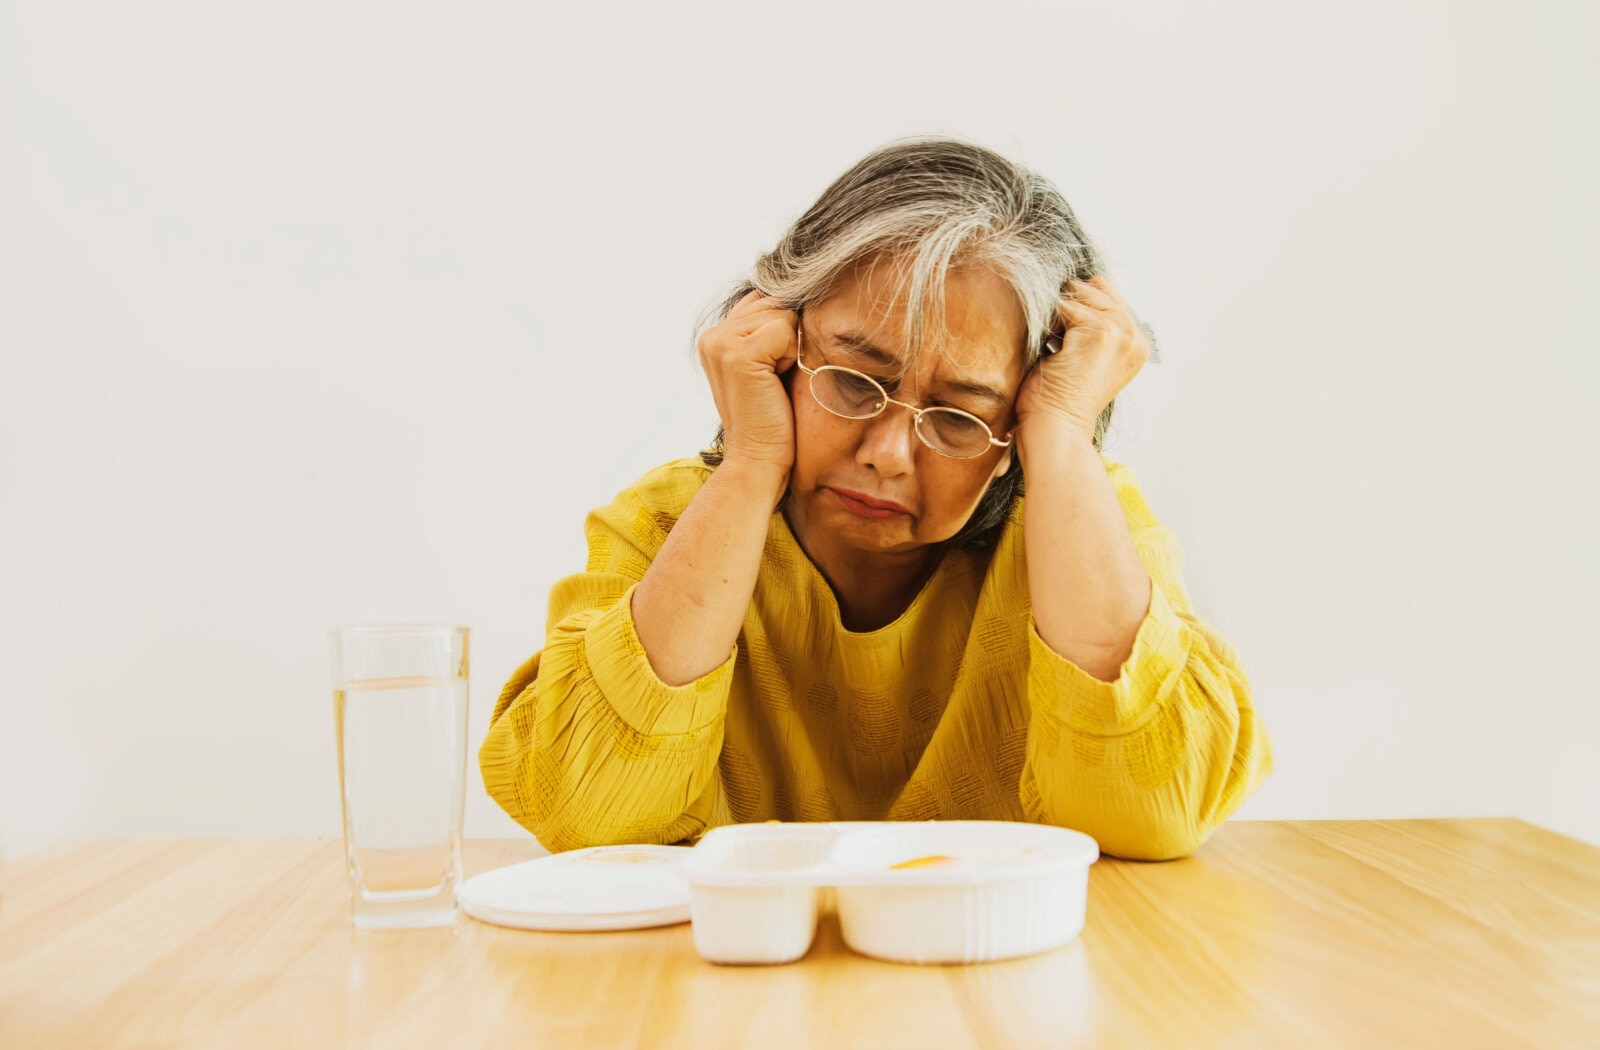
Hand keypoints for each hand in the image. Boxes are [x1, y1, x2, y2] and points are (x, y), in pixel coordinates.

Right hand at [696, 290, 799, 478]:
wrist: (759, 460)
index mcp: (715, 336)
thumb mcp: (766, 366)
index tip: (771, 372)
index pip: (764, 301)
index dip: (781, 332)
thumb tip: (796, 292)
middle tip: (772, 380)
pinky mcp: (737, 354)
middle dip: (786, 338)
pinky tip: (774, 384)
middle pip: (775, 303)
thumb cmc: (772, 418)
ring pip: (782, 314)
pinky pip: (785, 330)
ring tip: (772, 383)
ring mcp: (721, 343)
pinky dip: (790, 356)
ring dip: (789, 349)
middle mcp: (712, 335)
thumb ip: (767, 329)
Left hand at [1014, 275, 1150, 444]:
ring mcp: (1121, 333)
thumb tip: (1075, 291)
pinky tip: (1054, 347)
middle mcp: (1135, 337)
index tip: (1067, 329)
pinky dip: (1053, 321)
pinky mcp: (1101, 333)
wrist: (1057, 426)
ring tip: (1058, 345)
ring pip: (1083, 294)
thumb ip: (1094, 328)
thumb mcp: (1088, 358)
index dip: (1082, 303)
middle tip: (1060, 337)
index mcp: (1137, 344)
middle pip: (1099, 288)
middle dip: (1073, 303)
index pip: (1110, 296)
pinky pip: (1068, 306)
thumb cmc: (1061, 397)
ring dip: (1062, 313)